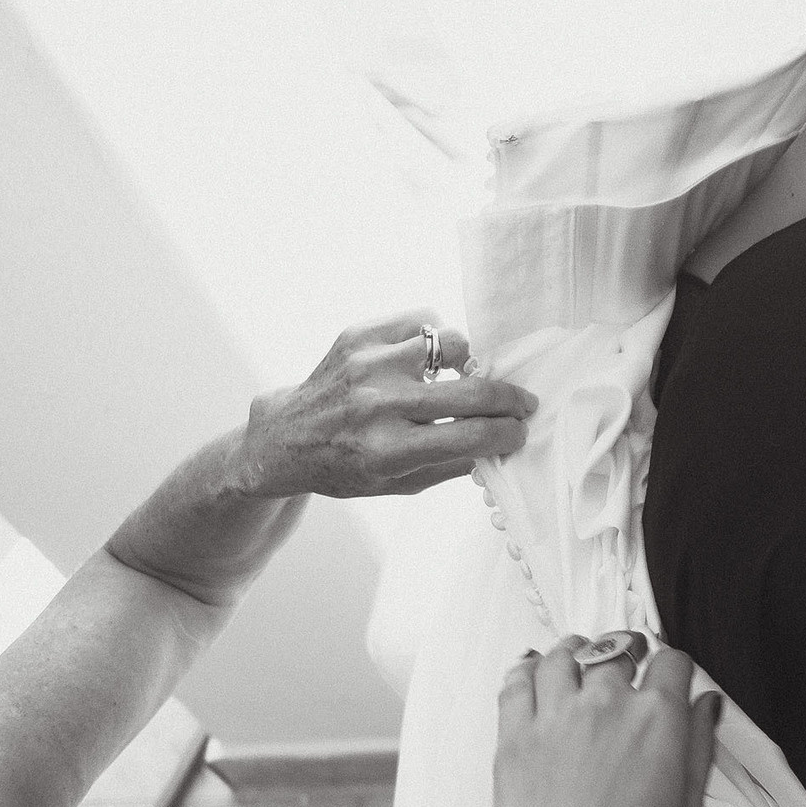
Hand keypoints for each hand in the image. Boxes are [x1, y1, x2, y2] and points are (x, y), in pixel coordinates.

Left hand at [231, 311, 535, 499]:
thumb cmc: (345, 467)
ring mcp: (368, 364)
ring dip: (467, 362)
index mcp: (388, 451)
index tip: (520, 431)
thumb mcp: (397, 485)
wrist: (285, 438)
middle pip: (472, 391)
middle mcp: (378, 405)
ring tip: (461, 376)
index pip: (472, 436)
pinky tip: (428, 357)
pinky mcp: (358, 336)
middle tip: (520, 403)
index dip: (508, 433)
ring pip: (452, 343)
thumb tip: (502, 442)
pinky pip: (422, 320)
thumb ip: (451, 465)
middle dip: (509, 399)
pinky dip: (434, 337)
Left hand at [481, 637, 723, 806]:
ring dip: (577, 649)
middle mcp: (606, 707)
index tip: (672, 672)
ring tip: (581, 655)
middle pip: (616, 648)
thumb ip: (699, 747)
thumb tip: (706, 709)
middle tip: (629, 656)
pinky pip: (516, 680)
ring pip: (564, 654)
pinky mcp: (514, 735)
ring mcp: (555, 717)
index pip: (673, 660)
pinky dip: (526, 667)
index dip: (675, 664)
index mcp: (656, 720)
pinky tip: (534, 670)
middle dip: (627, 649)